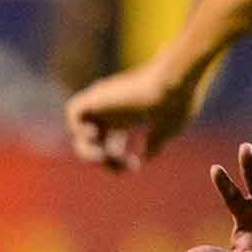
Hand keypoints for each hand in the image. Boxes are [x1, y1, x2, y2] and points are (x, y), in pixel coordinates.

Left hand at [65, 59, 201, 170]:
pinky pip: (73, 111)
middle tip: (120, 164)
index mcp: (129, 114)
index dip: (117, 159)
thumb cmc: (177, 105)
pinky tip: (96, 133)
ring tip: (104, 155)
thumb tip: (142, 159)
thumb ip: (154, 143)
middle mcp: (113, 108)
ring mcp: (104, 102)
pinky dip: (78, 126)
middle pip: (95, 141)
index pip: (111, 141)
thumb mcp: (167, 130)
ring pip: (80, 131)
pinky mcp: (96, 96)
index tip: (133, 166)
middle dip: (104, 159)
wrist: (175, 84)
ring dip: (88, 151)